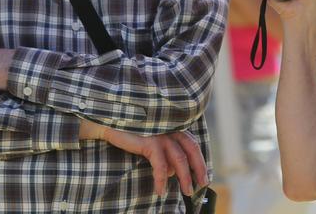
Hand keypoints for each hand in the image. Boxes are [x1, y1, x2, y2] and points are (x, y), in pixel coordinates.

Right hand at [85, 123, 207, 196]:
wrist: (111, 123)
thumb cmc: (133, 132)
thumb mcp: (154, 141)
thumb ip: (165, 153)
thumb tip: (173, 172)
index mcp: (174, 127)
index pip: (193, 145)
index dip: (200, 161)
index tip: (204, 176)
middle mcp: (171, 129)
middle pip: (191, 150)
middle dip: (199, 169)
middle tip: (202, 185)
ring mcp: (162, 134)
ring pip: (179, 159)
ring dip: (184, 178)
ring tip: (186, 191)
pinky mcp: (150, 142)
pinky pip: (160, 165)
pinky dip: (162, 180)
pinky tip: (160, 190)